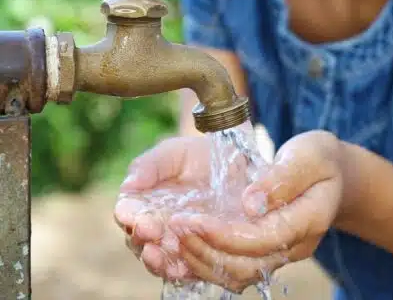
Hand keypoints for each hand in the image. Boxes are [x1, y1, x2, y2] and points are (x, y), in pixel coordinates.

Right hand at [113, 135, 252, 281]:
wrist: (233, 164)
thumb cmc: (197, 155)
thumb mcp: (174, 153)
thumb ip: (150, 165)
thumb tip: (129, 184)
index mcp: (142, 200)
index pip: (127, 212)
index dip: (130, 217)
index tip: (140, 219)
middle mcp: (153, 223)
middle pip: (138, 239)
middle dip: (143, 240)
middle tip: (154, 235)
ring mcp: (173, 240)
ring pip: (157, 258)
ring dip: (157, 261)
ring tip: (161, 257)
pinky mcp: (195, 251)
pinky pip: (183, 267)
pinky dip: (180, 271)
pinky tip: (182, 270)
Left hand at [168, 130, 343, 292]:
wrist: (332, 175)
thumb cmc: (320, 159)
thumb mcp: (307, 157)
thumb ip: (282, 179)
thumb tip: (250, 204)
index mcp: (308, 220)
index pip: (261, 238)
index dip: (224, 235)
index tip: (191, 220)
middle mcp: (293, 245)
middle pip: (245, 265)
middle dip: (205, 250)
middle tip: (174, 228)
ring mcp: (280, 252)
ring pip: (237, 274)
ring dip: (201, 260)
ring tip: (173, 237)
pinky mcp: (265, 251)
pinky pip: (234, 268)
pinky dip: (207, 261)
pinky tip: (184, 245)